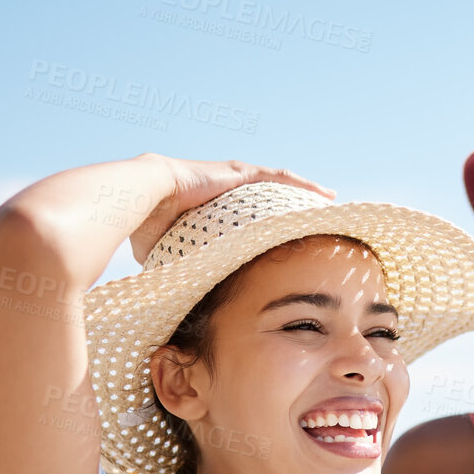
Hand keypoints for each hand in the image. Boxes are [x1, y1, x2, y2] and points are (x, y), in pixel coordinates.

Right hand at [124, 157, 334, 262]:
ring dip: (306, 194)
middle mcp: (230, 190)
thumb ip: (181, 269)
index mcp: (216, 207)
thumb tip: (178, 300)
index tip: (290, 238)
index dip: (272, 224)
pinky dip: (303, 186)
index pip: (252, 216)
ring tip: (329, 201)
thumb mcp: (171, 251)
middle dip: (295, 207)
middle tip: (318, 220)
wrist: (143, 196)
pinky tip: (323, 193)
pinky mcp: (241, 173)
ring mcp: (237, 179)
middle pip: (272, 199)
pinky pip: (280, 178)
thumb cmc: (149, 225)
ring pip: (281, 186)